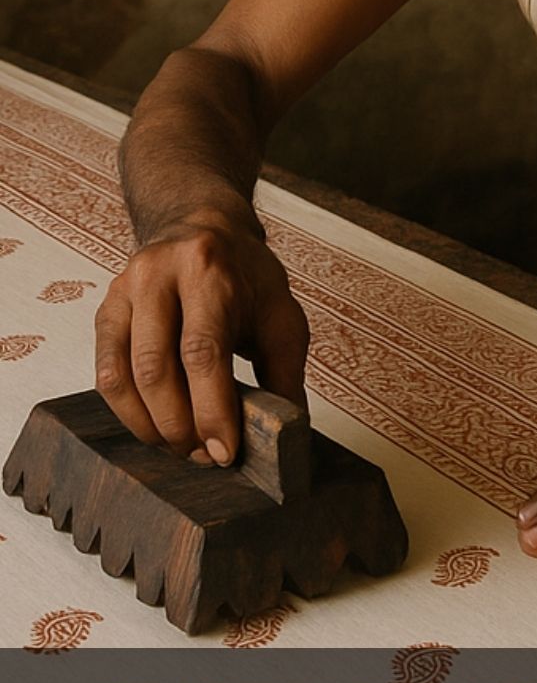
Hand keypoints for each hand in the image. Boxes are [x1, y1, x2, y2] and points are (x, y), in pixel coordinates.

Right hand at [94, 215, 308, 463]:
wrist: (202, 225)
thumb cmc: (246, 276)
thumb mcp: (281, 313)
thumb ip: (284, 371)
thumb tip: (282, 435)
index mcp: (210, 271)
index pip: (203, 352)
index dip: (212, 410)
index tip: (224, 451)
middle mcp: (159, 276)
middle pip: (156, 369)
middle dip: (180, 427)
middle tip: (205, 457)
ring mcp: (124, 291)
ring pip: (122, 376)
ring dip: (150, 426)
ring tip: (181, 446)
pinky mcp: (106, 310)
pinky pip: (104, 372)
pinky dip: (127, 410)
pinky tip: (154, 425)